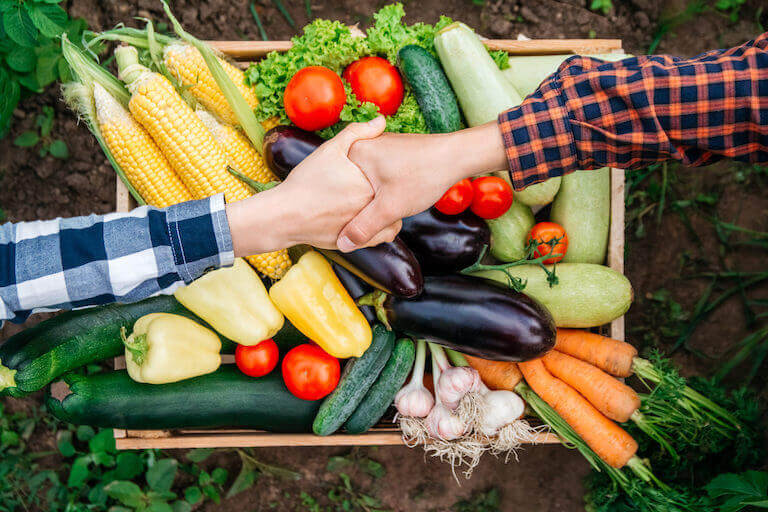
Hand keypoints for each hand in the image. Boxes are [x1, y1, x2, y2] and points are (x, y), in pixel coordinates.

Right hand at [227, 116, 399, 255]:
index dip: (392, 169)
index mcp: (370, 184)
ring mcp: (367, 226)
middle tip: (389, 182)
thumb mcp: (330, 150)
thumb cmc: (305, 182)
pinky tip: (371, 218)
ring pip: (392, 218)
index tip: (390, 166)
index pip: (394, 173)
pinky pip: (381, 236)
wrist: (285, 216)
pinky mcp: (359, 242)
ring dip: (388, 211)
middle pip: (395, 195)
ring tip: (378, 201)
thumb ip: (357, 133)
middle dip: (393, 189)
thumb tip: (381, 120)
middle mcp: (372, 207)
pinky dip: (380, 228)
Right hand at [337, 121, 508, 250]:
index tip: (351, 223)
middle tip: (377, 218)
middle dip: (361, 207)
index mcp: (355, 153)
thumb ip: (364, 226)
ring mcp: (378, 148)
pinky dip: (383, 191)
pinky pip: (378, 178)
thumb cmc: (424, 175)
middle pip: (350, 186)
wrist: (457, 155)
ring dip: (374, 200)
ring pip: (365, 184)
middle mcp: (363, 146)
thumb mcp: (390, 208)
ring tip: (388, 209)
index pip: (336, 187)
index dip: (343, 210)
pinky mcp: (391, 154)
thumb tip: (343, 244)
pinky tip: (396, 199)